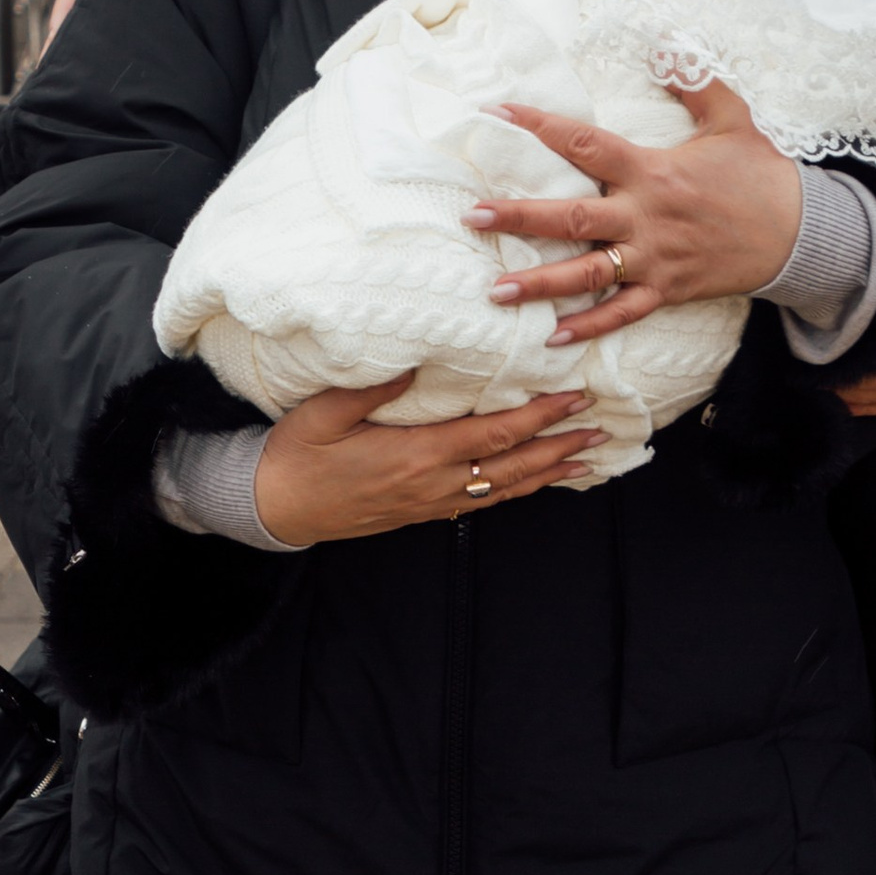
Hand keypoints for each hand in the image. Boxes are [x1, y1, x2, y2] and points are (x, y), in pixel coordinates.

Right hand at [247, 376, 603, 546]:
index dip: (538, 417)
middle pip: (512, 465)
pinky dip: (520, 491)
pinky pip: (485, 502)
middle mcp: (433, 484)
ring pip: (505, 489)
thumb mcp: (324, 411)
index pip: (493, 435)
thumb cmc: (296, 454)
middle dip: (559, 444)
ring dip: (549, 472)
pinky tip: (540, 481)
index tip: (571, 397)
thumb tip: (418, 362)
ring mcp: (431, 503)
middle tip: (600, 426)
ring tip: (589, 457)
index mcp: (416, 455)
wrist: (275, 508)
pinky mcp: (424, 512)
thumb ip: (372, 388)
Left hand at [467, 81, 805, 347]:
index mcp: (654, 170)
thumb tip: (664, 41)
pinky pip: (623, 314)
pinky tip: (552, 338)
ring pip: (588, 272)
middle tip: (473, 217)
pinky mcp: (669, 290)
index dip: (539, 126)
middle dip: (520, 217)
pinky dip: (589, 327)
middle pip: (572, 217)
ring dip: (540, 283)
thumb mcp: (732, 117)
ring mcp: (655, 258)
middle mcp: (647, 216)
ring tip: (496, 291)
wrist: (803, 233)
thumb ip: (693, 81)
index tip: (497, 112)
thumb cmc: (761, 174)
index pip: (585, 144)